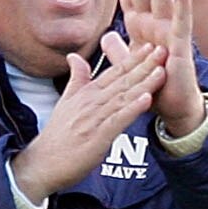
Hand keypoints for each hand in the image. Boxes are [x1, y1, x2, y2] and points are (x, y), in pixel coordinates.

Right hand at [6, 36, 165, 204]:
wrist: (43, 162)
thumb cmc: (57, 135)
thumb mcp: (66, 100)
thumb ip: (76, 78)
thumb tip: (74, 56)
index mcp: (87, 93)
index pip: (114, 72)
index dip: (133, 59)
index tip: (149, 46)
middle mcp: (92, 102)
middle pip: (123, 81)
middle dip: (144, 65)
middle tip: (163, 50)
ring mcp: (95, 119)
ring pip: (124, 97)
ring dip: (144, 83)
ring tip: (161, 70)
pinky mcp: (98, 137)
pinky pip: (118, 120)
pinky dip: (132, 109)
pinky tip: (146, 99)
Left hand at [113, 0, 202, 138]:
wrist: (173, 108)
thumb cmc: (156, 85)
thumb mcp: (129, 66)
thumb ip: (117, 50)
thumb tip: (105, 36)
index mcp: (140, 27)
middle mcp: (155, 24)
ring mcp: (169, 31)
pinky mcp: (181, 44)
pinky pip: (183, 19)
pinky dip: (184, 1)